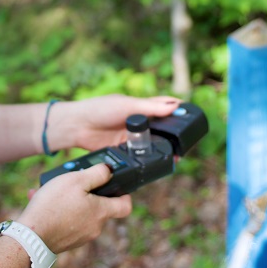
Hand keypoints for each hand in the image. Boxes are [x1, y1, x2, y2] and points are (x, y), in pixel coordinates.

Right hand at [17, 164, 131, 253]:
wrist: (31, 235)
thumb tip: (109, 171)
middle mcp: (95, 227)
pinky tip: (40, 200)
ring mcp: (80, 236)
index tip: (115, 185)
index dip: (124, 194)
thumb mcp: (76, 180)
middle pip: (99, 208)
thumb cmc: (54, 205)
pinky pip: (66, 221)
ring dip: (68, 201)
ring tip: (49, 191)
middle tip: (72, 182)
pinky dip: (57, 211)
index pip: (125, 206)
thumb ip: (97, 174)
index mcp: (101, 212)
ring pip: (80, 213)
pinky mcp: (66, 241)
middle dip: (86, 193)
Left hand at [47, 94, 180, 153]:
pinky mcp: (123, 149)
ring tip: (174, 156)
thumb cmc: (100, 109)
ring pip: (151, 144)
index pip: (163, 108)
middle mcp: (137, 122)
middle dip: (171, 136)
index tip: (189, 119)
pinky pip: (139, 155)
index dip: (176, 113)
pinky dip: (147, 158)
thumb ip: (149, 108)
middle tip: (184, 144)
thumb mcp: (127, 105)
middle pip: (160, 129)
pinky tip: (156, 162)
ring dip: (161, 149)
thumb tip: (174, 107)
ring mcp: (130, 137)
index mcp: (139, 107)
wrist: (77, 126)